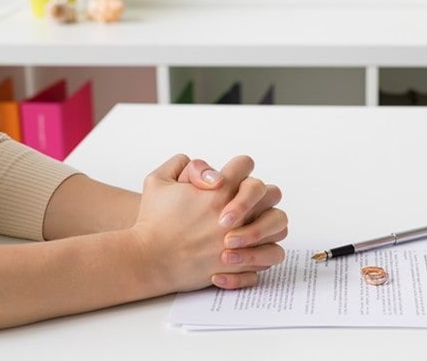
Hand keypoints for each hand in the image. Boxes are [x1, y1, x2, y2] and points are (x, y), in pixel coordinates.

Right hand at [131, 155, 285, 293]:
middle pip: (270, 192)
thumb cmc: (152, 220)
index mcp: (218, 190)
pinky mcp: (240, 263)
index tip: (229, 178)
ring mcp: (241, 240)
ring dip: (268, 222)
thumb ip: (182, 164)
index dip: (237, 168)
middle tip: (244, 201)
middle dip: (259, 193)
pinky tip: (247, 250)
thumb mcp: (158, 181)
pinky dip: (264, 252)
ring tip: (252, 225)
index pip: (244, 165)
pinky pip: (270, 255)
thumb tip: (207, 169)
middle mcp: (235, 213)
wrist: (148, 259)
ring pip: (278, 224)